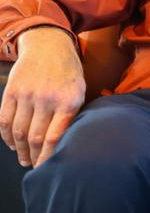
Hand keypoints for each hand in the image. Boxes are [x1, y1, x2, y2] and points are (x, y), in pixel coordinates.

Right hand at [0, 27, 85, 166]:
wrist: (48, 45)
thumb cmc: (69, 72)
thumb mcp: (80, 90)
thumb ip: (73, 114)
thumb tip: (67, 143)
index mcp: (67, 100)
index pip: (54, 137)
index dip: (49, 156)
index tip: (49, 167)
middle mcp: (46, 99)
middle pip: (35, 138)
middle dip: (35, 156)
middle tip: (36, 167)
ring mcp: (26, 95)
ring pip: (19, 132)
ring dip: (20, 150)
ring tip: (24, 159)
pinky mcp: (11, 92)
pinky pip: (5, 120)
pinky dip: (7, 136)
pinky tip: (13, 144)